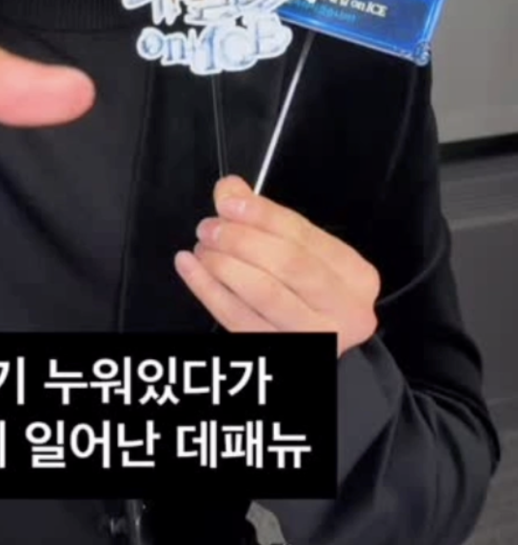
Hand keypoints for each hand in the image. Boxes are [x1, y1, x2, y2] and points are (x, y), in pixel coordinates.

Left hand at [174, 175, 379, 356]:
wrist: (319, 347)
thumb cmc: (311, 295)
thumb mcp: (304, 254)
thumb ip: (268, 219)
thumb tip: (230, 191)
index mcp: (355, 276)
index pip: (305, 236)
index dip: (263, 215)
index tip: (229, 202)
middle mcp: (344, 310)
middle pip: (290, 264)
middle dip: (242, 239)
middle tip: (209, 227)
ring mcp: (314, 337)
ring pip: (264, 293)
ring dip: (224, 263)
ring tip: (202, 247)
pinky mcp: (279, 353)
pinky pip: (237, 319)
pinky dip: (207, 290)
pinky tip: (189, 268)